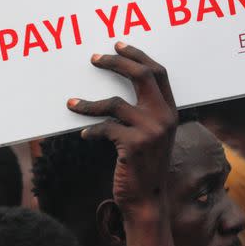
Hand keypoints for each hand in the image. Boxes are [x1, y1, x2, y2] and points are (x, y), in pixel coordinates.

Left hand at [67, 42, 177, 216]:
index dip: (138, 56)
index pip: (158, 72)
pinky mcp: (134, 145)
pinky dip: (91, 130)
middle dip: (116, 63)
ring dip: (89, 103)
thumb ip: (145, 113)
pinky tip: (84, 135)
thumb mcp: (153, 136)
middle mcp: (165, 117)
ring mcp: (151, 131)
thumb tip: (116, 88)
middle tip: (94, 58)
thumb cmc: (143, 166)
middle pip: (141, 76)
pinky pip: (105, 128)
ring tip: (72, 103)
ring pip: (114, 103)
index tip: (118, 44)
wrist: (146, 201)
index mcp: (171, 111)